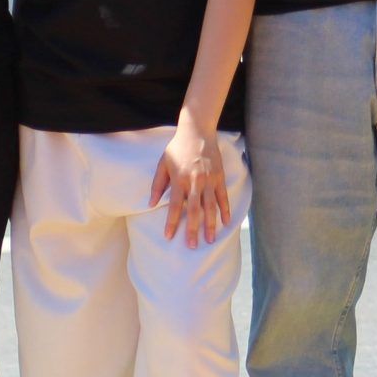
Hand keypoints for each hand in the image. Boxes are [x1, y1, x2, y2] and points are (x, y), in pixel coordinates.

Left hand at [148, 119, 231, 248]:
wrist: (197, 131)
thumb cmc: (177, 148)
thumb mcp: (163, 164)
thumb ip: (157, 184)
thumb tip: (151, 204)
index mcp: (179, 179)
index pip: (174, 206)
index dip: (171, 223)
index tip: (169, 237)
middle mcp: (195, 182)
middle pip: (194, 210)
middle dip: (193, 229)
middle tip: (192, 246)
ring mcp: (209, 180)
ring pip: (210, 207)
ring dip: (210, 224)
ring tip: (210, 239)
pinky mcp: (219, 177)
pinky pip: (223, 197)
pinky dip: (225, 210)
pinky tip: (226, 222)